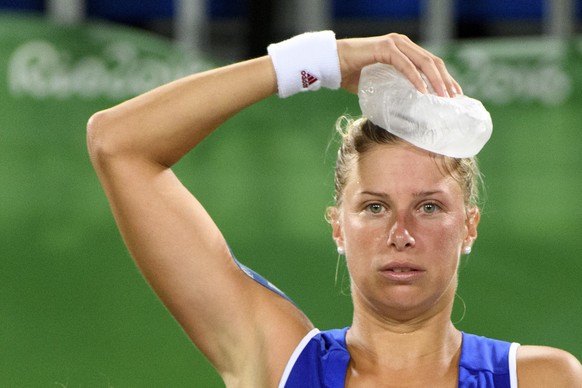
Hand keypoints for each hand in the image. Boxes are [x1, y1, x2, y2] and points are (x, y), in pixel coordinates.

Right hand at [336, 33, 460, 97]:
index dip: (444, 78)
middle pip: (432, 61)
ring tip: (443, 96)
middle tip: (454, 98)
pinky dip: (416, 78)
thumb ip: (393, 88)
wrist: (332, 64)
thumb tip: (405, 108)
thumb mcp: (379, 82)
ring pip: (423, 62)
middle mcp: (402, 43)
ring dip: (435, 80)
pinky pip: (406, 65)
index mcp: (404, 49)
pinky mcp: (385, 48)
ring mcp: (395, 44)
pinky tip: (423, 91)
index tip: (454, 94)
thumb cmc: (351, 74)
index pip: (431, 63)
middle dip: (446, 80)